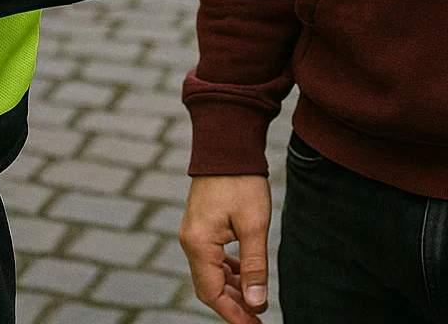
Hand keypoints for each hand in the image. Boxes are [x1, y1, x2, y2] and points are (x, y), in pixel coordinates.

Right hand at [180, 175, 271, 321]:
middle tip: (258, 317)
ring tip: (255, 299)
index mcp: (199, 244)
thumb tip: (256, 304)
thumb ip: (254, 266)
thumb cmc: (241, 180)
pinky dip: (227, 270)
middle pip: (209, 286)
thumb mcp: (254, 225)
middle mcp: (190, 240)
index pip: (212, 294)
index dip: (234, 314)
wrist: (227, 142)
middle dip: (233, 305)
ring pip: (210, 273)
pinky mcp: (200, 224)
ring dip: (231, 288)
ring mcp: (193, 232)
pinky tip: (243, 273)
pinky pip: (210, 257)